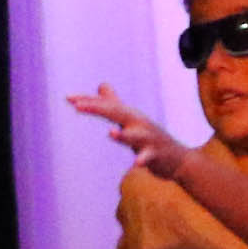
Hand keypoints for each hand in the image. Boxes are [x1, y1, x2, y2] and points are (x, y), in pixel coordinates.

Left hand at [66, 82, 190, 176]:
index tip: (68, 97)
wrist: (178, 160)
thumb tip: (101, 84)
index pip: (107, 106)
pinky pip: (148, 157)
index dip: (89, 102)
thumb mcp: (131, 120)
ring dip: (123, 135)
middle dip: (98, 108)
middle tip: (77, 105)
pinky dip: (143, 159)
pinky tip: (136, 164)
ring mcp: (148, 139)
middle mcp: (139, 124)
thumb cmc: (151, 139)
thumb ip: (114, 103)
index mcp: (130, 116)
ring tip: (111, 133)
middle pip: (117, 113)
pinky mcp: (156, 155)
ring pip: (135, 136)